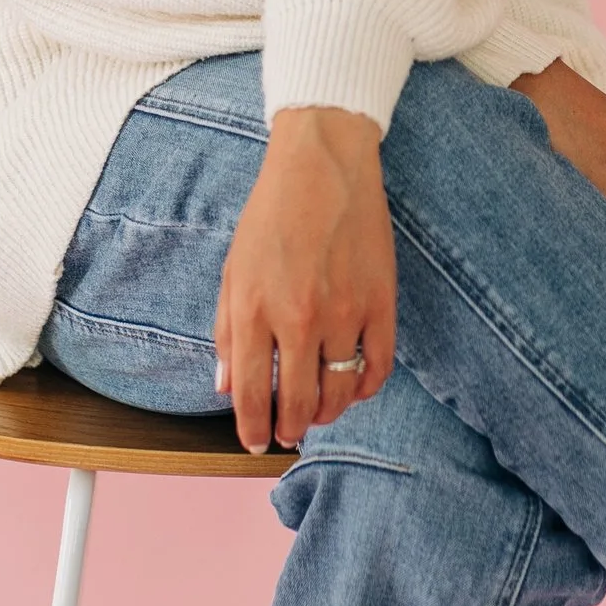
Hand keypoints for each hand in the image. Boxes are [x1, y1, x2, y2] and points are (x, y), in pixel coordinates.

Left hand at [213, 106, 396, 452]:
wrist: (323, 163)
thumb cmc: (272, 214)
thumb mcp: (233, 270)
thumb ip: (227, 332)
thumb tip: (224, 387)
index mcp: (254, 309)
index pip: (251, 393)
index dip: (252, 428)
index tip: (256, 442)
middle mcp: (299, 318)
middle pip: (297, 403)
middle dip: (289, 428)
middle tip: (288, 433)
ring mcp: (345, 313)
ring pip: (340, 393)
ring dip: (327, 414)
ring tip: (318, 414)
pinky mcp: (381, 302)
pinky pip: (379, 367)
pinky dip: (366, 389)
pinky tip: (354, 389)